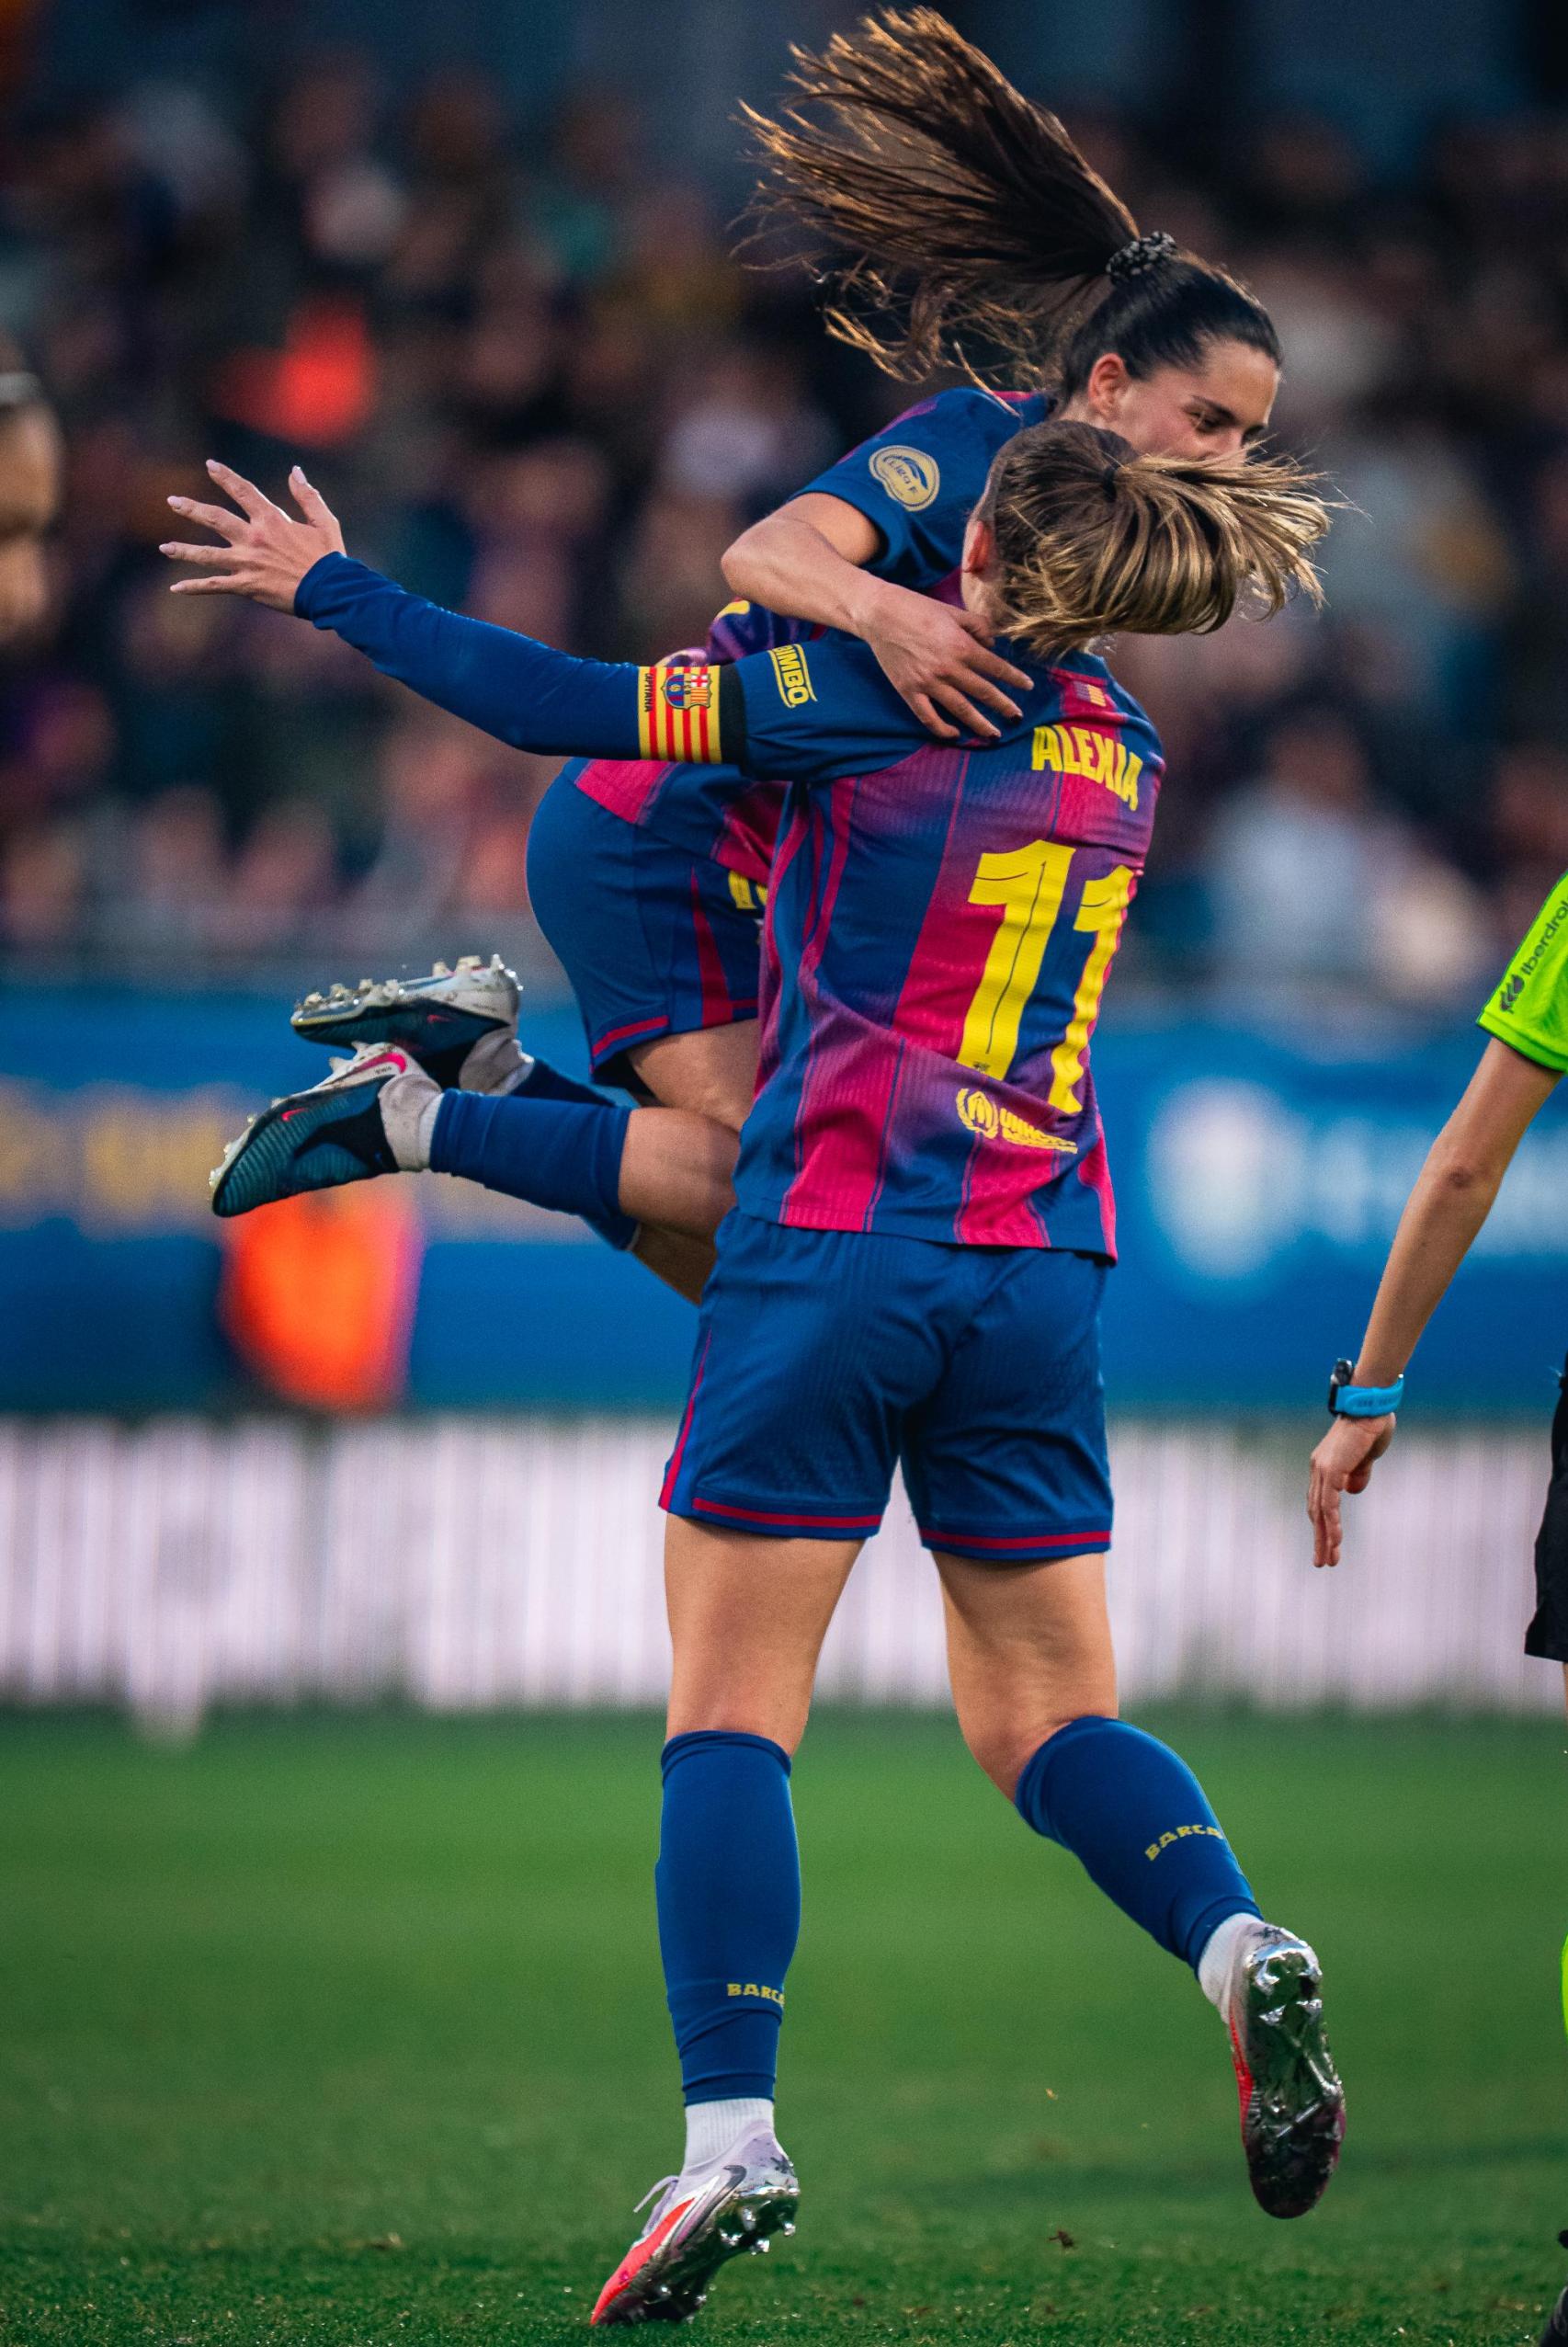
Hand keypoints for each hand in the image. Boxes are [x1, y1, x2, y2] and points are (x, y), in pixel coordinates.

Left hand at [161, 461, 345, 611]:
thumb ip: (307, 495)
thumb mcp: (324, 521)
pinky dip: (195, 587)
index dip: (225, 476)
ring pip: (207, 555)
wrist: (331, 591)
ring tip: (164, 548)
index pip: (243, 491)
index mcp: (272, 520)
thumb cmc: (330, 558)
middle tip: (172, 502)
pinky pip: (215, 586)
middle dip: (191, 509)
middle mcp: (254, 538)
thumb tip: (295, 471)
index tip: (210, 465)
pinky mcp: (247, 586)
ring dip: (183, 551)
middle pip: (215, 518)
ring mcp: (248, 563)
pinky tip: (175, 588)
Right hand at [853, 578, 1032, 741]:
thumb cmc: (918, 609)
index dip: (1014, 679)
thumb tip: (992, 644)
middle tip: (1017, 717)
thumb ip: (977, 626)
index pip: (996, 667)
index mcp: (961, 646)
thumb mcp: (954, 612)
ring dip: (979, 724)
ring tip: (994, 734)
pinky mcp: (909, 691)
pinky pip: (928, 716)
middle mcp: (948, 668)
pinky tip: (954, 734)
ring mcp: (928, 682)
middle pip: (983, 692)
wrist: (880, 614)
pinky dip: (942, 728)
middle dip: (1003, 706)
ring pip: (960, 709)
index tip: (1028, 687)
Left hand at [1307, 1412, 1394, 1568]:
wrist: (1371, 1405)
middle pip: (1315, 1510)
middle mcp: (1318, 1468)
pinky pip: (1328, 1502)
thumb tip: (1353, 1492)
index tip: (1329, 1543)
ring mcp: (1322, 1468)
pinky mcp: (1331, 1469)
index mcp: (1324, 1466)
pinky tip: (1335, 1539)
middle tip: (1323, 1561)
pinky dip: (1331, 1522)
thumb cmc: (1371, 1425)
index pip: (1319, 1501)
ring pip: (1320, 1511)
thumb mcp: (1366, 1456)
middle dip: (1320, 1537)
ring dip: (1325, 1537)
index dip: (1324, 1523)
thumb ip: (1358, 1473)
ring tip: (1329, 1559)